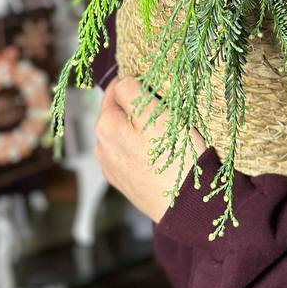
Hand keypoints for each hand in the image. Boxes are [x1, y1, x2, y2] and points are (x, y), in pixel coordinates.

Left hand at [94, 76, 205, 222]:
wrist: (185, 205)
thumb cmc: (174, 156)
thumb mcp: (156, 114)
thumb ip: (131, 92)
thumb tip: (121, 82)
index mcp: (106, 125)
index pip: (116, 87)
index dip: (138, 85)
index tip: (158, 93)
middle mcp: (100, 146)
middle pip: (118, 111)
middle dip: (138, 108)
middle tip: (165, 115)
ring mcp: (110, 166)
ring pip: (123, 133)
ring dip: (138, 129)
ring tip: (163, 137)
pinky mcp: (122, 181)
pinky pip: (128, 153)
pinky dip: (139, 148)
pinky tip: (157, 155)